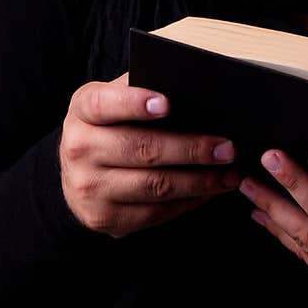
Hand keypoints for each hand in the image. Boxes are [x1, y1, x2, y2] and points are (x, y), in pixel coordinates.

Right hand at [59, 71, 241, 237]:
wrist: (78, 172)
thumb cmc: (110, 126)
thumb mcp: (114, 101)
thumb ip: (143, 89)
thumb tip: (197, 90)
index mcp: (83, 111)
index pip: (104, 104)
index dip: (134, 103)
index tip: (167, 103)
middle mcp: (79, 149)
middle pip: (142, 149)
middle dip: (191, 149)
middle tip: (226, 148)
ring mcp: (89, 188)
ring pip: (154, 186)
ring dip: (200, 181)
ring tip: (229, 173)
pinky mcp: (105, 218)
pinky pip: (155, 212)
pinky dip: (189, 201)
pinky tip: (211, 191)